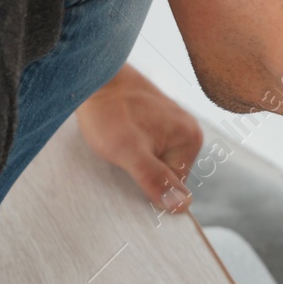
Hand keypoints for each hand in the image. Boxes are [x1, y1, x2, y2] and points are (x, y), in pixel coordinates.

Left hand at [76, 62, 202, 213]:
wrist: (92, 76)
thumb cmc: (108, 111)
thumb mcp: (129, 152)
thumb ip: (155, 179)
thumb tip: (183, 206)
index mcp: (190, 139)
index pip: (175, 187)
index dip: (150, 187)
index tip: (129, 172)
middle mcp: (187, 130)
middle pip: (167, 174)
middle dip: (143, 173)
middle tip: (122, 156)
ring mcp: (172, 124)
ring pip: (156, 161)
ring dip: (136, 162)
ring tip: (119, 145)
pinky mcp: (156, 119)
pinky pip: (149, 147)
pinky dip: (133, 149)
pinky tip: (119, 139)